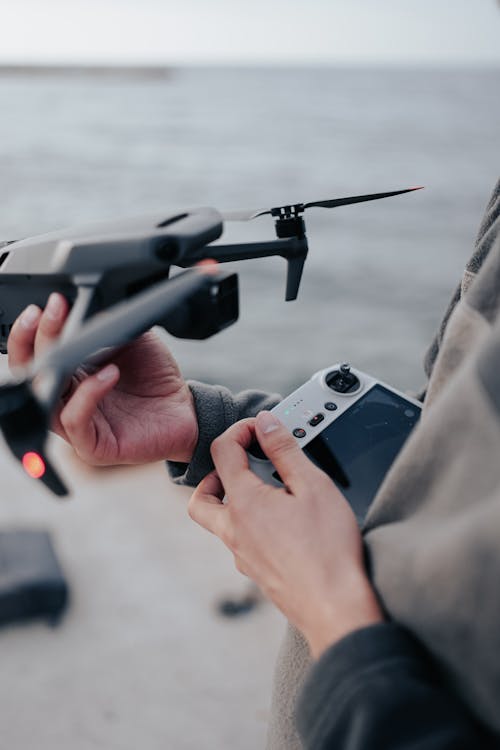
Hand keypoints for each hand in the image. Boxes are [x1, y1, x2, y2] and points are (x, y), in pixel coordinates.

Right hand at [7, 293, 198, 465]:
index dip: (32, 329)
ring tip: (76, 339)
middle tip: (53, 311)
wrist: (185, 411)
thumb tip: (86, 310)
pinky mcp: (91, 445)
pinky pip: (74, 419)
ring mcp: (76, 424)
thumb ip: (108, 325)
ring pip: (44, 396)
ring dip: (54, 363)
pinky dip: (87, 394)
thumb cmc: (156, 380)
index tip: (50, 303)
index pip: (34, 353)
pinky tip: (108, 374)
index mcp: (69, 373)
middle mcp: (67, 399)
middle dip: (36, 337)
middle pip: (31, 372)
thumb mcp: (134, 341)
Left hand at [189, 411, 382, 658]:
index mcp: (244, 503)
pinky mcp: (256, 573)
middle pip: (201, 498)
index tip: (261, 428)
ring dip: (232, 501)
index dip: (240, 430)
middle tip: (243, 466)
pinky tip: (283, 524)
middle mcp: (234, 531)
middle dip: (215, 475)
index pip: (222, 452)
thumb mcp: (313, 485)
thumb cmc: (328, 549)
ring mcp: (243, 556)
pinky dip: (250, 525)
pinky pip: (240, 542)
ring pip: (219, 524)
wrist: (335, 608)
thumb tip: (266, 423)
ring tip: (267, 492)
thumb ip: (285, 450)